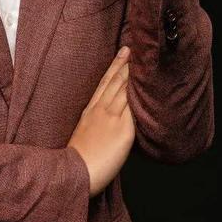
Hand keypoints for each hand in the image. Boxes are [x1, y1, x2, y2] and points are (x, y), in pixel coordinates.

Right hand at [66, 47, 135, 196]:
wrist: (74, 172)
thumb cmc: (77, 162)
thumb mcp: (83, 137)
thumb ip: (95, 126)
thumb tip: (105, 126)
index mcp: (89, 112)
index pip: (103, 85)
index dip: (113, 68)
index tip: (121, 55)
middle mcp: (100, 110)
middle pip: (114, 81)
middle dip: (124, 64)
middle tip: (132, 48)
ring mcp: (111, 117)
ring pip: (123, 89)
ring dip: (132, 73)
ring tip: (142, 59)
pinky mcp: (123, 128)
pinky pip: (134, 107)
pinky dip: (139, 93)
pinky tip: (147, 85)